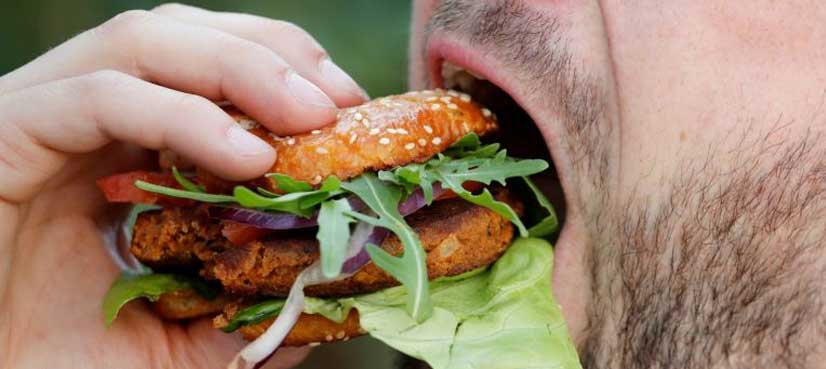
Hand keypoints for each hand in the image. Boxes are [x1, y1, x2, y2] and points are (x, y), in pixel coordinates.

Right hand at [0, 4, 365, 367]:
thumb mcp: (182, 343)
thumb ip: (251, 312)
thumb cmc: (63, 364)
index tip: (350, 110)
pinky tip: (244, 156)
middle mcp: (85, 121)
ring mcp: (41, 120)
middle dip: (272, 55)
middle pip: (183, 34)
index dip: (286, 71)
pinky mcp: (4, 136)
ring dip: (239, 68)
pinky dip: (177, 115)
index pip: (209, 68)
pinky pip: (94, 98)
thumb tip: (333, 291)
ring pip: (140, 42)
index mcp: (124, 149)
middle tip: (338, 106)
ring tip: (309, 118)